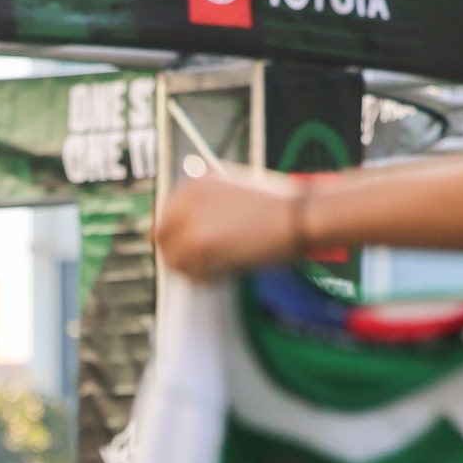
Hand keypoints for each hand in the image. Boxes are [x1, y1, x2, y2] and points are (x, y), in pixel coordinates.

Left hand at [152, 170, 305, 281]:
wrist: (300, 214)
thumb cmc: (279, 207)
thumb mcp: (235, 192)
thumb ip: (208, 207)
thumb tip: (190, 232)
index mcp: (195, 182)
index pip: (166, 215)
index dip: (174, 237)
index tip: (184, 251)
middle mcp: (187, 198)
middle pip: (162, 237)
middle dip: (177, 255)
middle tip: (196, 268)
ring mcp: (190, 221)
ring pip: (173, 260)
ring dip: (193, 270)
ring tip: (217, 271)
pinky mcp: (198, 245)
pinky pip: (191, 274)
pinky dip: (206, 280)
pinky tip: (224, 275)